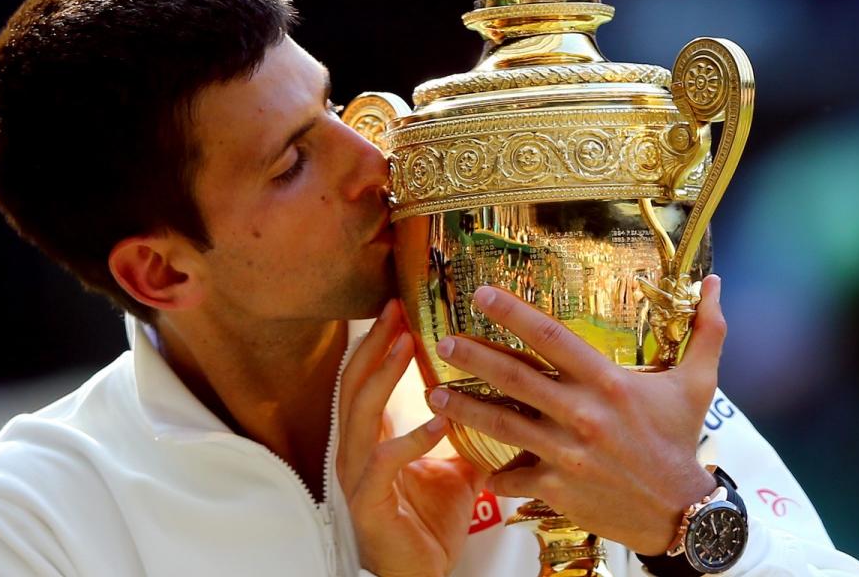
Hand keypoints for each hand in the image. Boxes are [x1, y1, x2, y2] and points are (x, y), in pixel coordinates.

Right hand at [337, 299, 485, 576]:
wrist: (419, 575)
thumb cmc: (429, 524)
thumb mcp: (455, 469)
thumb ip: (466, 434)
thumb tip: (504, 400)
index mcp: (371, 439)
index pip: (364, 379)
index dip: (378, 343)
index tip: (399, 308)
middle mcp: (356, 451)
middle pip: (354, 384)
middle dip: (375, 344)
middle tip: (396, 310)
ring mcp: (357, 476)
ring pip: (360, 414)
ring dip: (383, 376)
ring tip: (406, 345)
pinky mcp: (369, 502)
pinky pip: (385, 462)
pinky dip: (411, 438)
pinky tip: (438, 420)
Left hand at [426, 275, 727, 554]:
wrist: (680, 513)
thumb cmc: (682, 442)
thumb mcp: (699, 384)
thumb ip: (706, 331)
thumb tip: (717, 282)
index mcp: (608, 383)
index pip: (552, 337)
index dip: (513, 313)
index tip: (480, 294)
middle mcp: (582, 414)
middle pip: (515, 377)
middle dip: (473, 357)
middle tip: (442, 342)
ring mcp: (566, 453)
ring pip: (502, 425)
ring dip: (464, 408)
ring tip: (433, 396)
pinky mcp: (556, 488)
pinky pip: (513, 477)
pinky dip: (494, 473)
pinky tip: (477, 466)